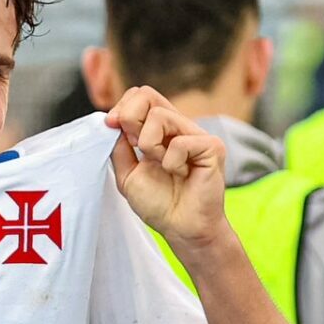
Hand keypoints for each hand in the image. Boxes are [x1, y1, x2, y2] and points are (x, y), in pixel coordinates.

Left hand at [104, 86, 227, 251]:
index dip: (121, 107)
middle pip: (147, 94)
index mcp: (159, 129)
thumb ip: (119, 147)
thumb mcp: (127, 173)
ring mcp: (196, 134)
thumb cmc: (159, 204)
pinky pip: (180, 142)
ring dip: (150, 146)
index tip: (113, 127)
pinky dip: (172, 163)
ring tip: (162, 166)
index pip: (139, 95)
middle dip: (129, 119)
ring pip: (160, 116)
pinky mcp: (211, 147)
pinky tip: (182, 174)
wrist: (181, 228)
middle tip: (135, 147)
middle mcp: (178, 127)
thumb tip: (111, 122)